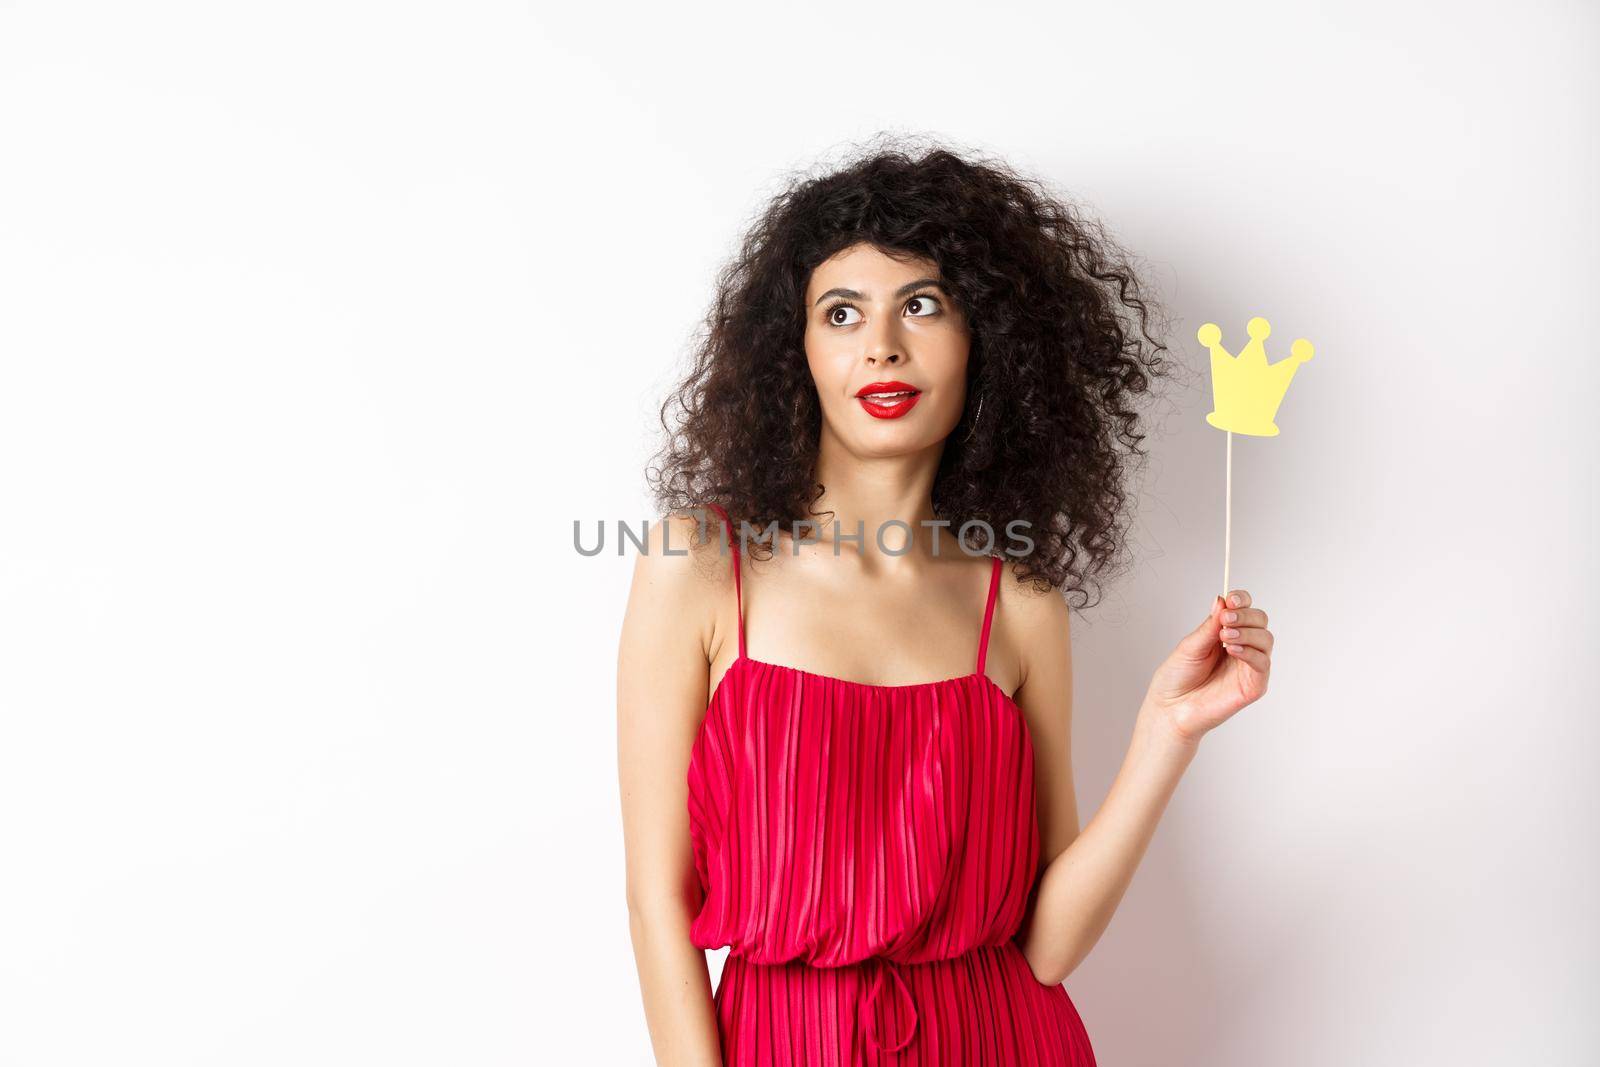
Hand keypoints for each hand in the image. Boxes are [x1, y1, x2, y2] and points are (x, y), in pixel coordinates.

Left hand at [1141, 588, 1273, 745]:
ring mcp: (1249, 667)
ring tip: (1225, 636)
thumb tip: (1222, 600)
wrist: (1169, 708)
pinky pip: (1263, 663)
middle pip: (1260, 620)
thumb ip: (1209, 626)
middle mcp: (1241, 648)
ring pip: (1266, 639)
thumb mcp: (1190, 645)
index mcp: (1226, 634)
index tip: (1232, 598)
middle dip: (1246, 615)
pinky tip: (1232, 649)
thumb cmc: (1177, 678)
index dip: (1242, 600)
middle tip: (1226, 619)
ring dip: (1248, 632)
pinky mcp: (1254, 685)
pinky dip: (1250, 652)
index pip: (1245, 610)